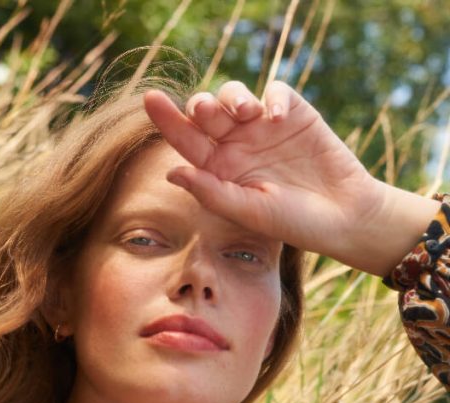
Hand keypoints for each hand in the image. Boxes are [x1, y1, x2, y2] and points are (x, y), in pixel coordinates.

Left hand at [143, 80, 437, 275]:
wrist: (342, 217)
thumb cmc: (290, 221)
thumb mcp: (246, 211)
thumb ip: (210, 191)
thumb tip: (172, 171)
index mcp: (216, 166)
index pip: (185, 138)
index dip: (166, 118)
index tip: (150, 99)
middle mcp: (235, 143)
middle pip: (207, 111)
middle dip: (202, 105)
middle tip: (205, 111)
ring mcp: (263, 126)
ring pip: (236, 95)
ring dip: (234, 96)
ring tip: (246, 113)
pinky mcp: (294, 114)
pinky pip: (276, 92)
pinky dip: (273, 97)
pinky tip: (276, 117)